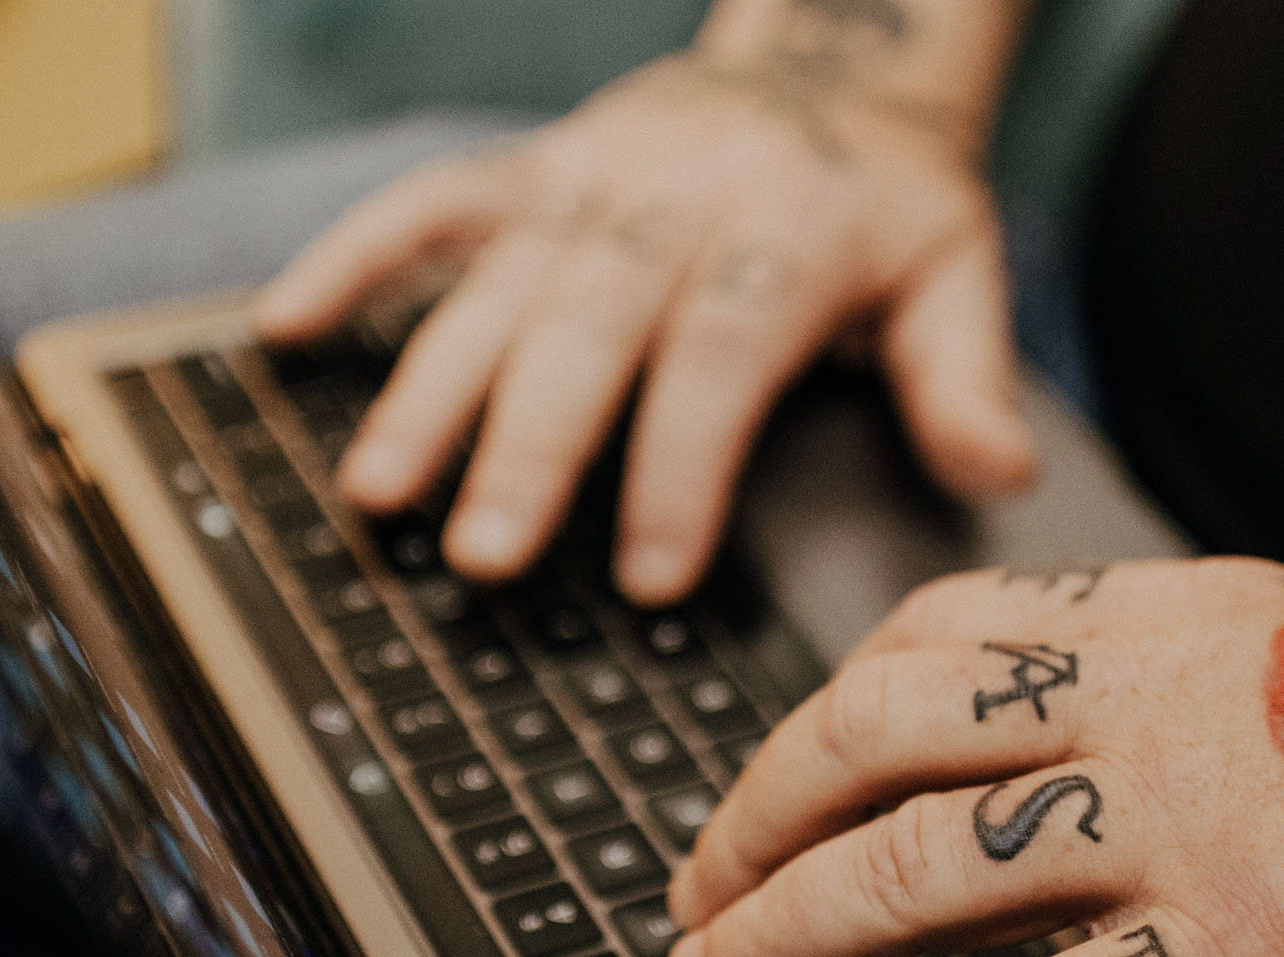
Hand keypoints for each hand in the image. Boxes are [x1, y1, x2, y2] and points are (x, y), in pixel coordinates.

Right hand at [254, 53, 1035, 605]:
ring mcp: (589, 183)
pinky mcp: (534, 169)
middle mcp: (670, 208)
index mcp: (784, 237)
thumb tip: (997, 471)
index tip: (650, 574)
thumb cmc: (888, 191)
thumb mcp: (956, 267)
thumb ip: (964, 373)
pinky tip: (286, 328)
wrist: (833, 54)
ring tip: (377, 491)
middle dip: (532, 448)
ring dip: (430, 388)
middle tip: (481, 555)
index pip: (722, 361)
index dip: (682, 467)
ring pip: (498, 286)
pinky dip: (357, 256)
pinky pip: (432, 202)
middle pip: (590, 332)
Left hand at [665, 558, 1283, 956]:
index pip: (933, 634)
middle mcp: (1158, 696)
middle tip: (694, 900)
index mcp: (1165, 616)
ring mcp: (1198, 822)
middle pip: (882, 733)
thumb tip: (998, 779)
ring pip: (922, 866)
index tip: (765, 789)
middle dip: (753, 817)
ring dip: (790, 933)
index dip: (814, 716)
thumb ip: (1144, 702)